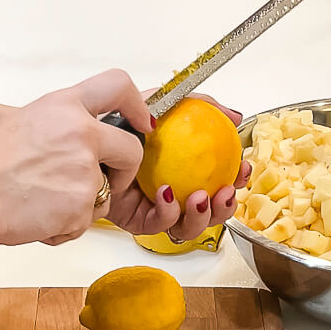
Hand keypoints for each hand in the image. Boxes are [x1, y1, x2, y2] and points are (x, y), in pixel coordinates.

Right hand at [0, 69, 153, 248]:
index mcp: (65, 106)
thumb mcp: (26, 122)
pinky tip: (37, 217)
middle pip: (131, 151)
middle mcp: (81, 134)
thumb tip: (80, 140)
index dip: (138, 105)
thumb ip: (62, 126)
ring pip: (106, 194)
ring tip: (43, 202)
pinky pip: (86, 221)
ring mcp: (85, 171)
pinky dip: (66, 225)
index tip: (145, 123)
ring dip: (83, 204)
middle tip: (108, 182)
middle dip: (126, 171)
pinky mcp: (83, 205)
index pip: (118, 85)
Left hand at [107, 93, 250, 242]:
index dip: (236, 181)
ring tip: (200, 198)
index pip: (218, 182)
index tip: (242, 170)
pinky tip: (167, 195)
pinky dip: (167, 213)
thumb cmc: (122, 118)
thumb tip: (234, 116)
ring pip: (188, 227)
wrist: (88, 132)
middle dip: (224, 208)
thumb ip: (202, 106)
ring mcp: (155, 208)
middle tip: (225, 192)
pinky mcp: (135, 220)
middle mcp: (174, 191)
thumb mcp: (166, 103)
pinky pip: (158, 225)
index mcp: (185, 169)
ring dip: (201, 217)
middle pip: (209, 212)